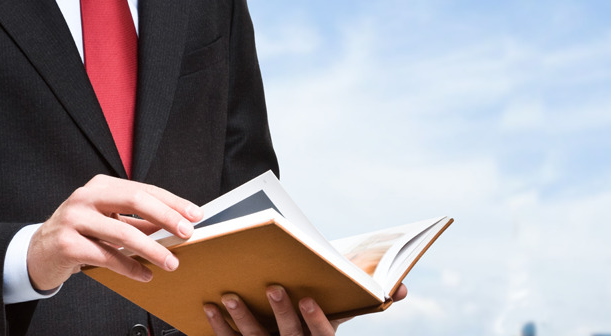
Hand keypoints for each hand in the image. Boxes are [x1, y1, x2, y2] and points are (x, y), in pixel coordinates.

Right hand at [26, 175, 202, 290]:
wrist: (38, 252)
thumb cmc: (79, 233)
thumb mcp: (108, 221)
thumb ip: (138, 220)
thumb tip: (174, 224)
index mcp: (100, 186)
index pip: (143, 189)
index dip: (172, 201)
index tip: (195, 214)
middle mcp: (86, 197)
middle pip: (134, 201)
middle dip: (166, 217)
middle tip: (187, 233)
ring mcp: (74, 219)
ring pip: (122, 233)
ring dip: (152, 249)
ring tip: (171, 262)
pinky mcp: (67, 244)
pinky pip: (107, 257)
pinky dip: (130, 267)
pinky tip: (145, 274)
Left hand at [203, 283, 407, 335]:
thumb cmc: (316, 323)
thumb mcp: (342, 312)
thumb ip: (369, 300)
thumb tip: (402, 291)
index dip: (316, 319)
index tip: (308, 297)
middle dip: (280, 312)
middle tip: (271, 286)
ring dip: (241, 318)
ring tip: (230, 295)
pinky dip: (218, 325)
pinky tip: (209, 306)